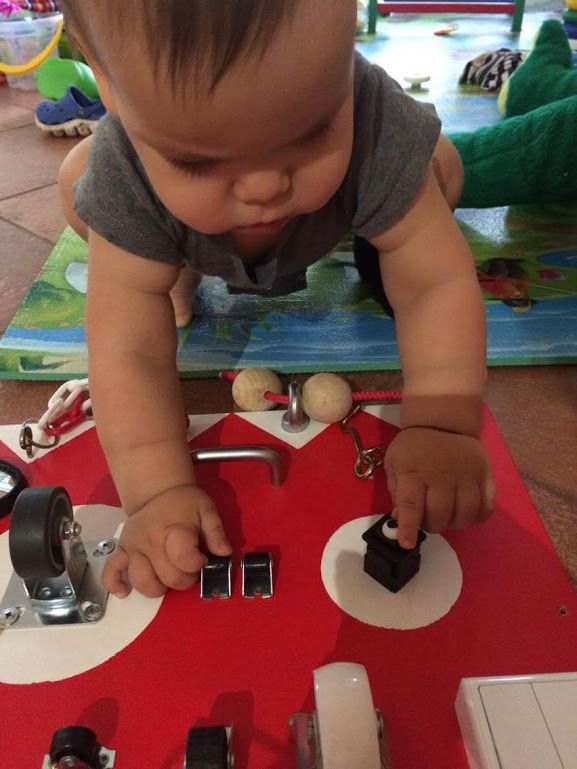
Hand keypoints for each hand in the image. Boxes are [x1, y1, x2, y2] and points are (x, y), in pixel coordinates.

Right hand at [102, 484, 231, 597]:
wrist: (159, 491)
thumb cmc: (185, 503)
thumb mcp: (207, 509)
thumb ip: (216, 531)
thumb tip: (224, 552)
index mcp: (173, 528)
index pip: (184, 559)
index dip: (197, 564)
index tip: (201, 558)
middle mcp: (150, 540)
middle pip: (167, 577)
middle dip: (185, 580)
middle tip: (189, 569)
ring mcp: (132, 546)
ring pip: (142, 581)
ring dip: (159, 588)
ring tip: (167, 577)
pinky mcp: (120, 550)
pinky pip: (110, 572)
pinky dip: (115, 585)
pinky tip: (125, 591)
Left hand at [384, 427, 494, 548]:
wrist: (442, 423)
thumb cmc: (414, 448)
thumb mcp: (394, 464)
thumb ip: (396, 491)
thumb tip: (401, 519)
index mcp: (414, 471)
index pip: (411, 504)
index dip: (409, 527)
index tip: (407, 544)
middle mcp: (441, 474)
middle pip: (440, 513)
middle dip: (432, 525)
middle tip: (429, 520)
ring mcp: (467, 474)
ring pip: (466, 513)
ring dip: (455, 523)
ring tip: (447, 517)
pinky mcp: (485, 474)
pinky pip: (487, 506)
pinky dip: (477, 517)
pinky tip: (466, 513)